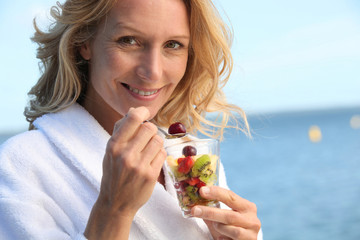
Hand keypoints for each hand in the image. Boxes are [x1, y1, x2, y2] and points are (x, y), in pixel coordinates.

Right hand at [85, 107, 165, 238]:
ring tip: (149, 150)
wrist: (115, 203)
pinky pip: (162, 154)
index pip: (133, 118)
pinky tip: (151, 161)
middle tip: (147, 137)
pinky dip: (159, 155)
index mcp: (114, 145)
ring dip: (156, 143)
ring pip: (158, 140)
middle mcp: (126, 154)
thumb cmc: (113, 173)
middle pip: (150, 128)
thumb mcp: (110, 151)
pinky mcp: (150, 175)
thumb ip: (120, 130)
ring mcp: (139, 165)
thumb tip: (133, 110)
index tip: (145, 113)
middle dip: (151, 130)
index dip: (142, 111)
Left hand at [191, 186, 260, 239]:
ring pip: (229, 228)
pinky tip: (220, 237)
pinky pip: (230, 239)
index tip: (202, 190)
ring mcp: (251, 233)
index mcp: (247, 207)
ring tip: (214, 225)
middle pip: (229, 214)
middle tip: (195, 210)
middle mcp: (252, 219)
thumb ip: (214, 209)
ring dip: (217, 226)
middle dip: (210, 212)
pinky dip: (222, 237)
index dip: (216, 193)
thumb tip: (196, 200)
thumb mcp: (224, 218)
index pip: (231, 196)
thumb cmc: (231, 229)